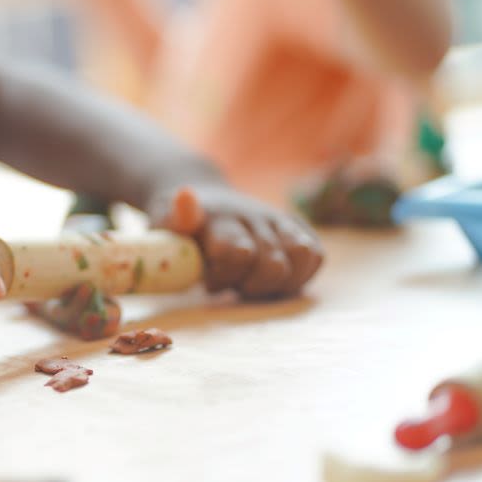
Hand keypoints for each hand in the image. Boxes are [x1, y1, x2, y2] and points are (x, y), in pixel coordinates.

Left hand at [148, 185, 322, 298]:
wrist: (206, 200)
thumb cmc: (182, 228)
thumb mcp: (166, 225)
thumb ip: (176, 219)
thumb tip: (186, 195)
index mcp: (220, 217)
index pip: (237, 251)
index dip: (224, 275)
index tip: (209, 281)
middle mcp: (255, 215)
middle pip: (272, 263)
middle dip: (252, 285)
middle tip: (233, 284)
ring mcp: (279, 221)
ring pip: (302, 256)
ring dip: (279, 282)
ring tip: (255, 282)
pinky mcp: (299, 229)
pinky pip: (316, 255)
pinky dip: (299, 276)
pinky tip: (273, 280)